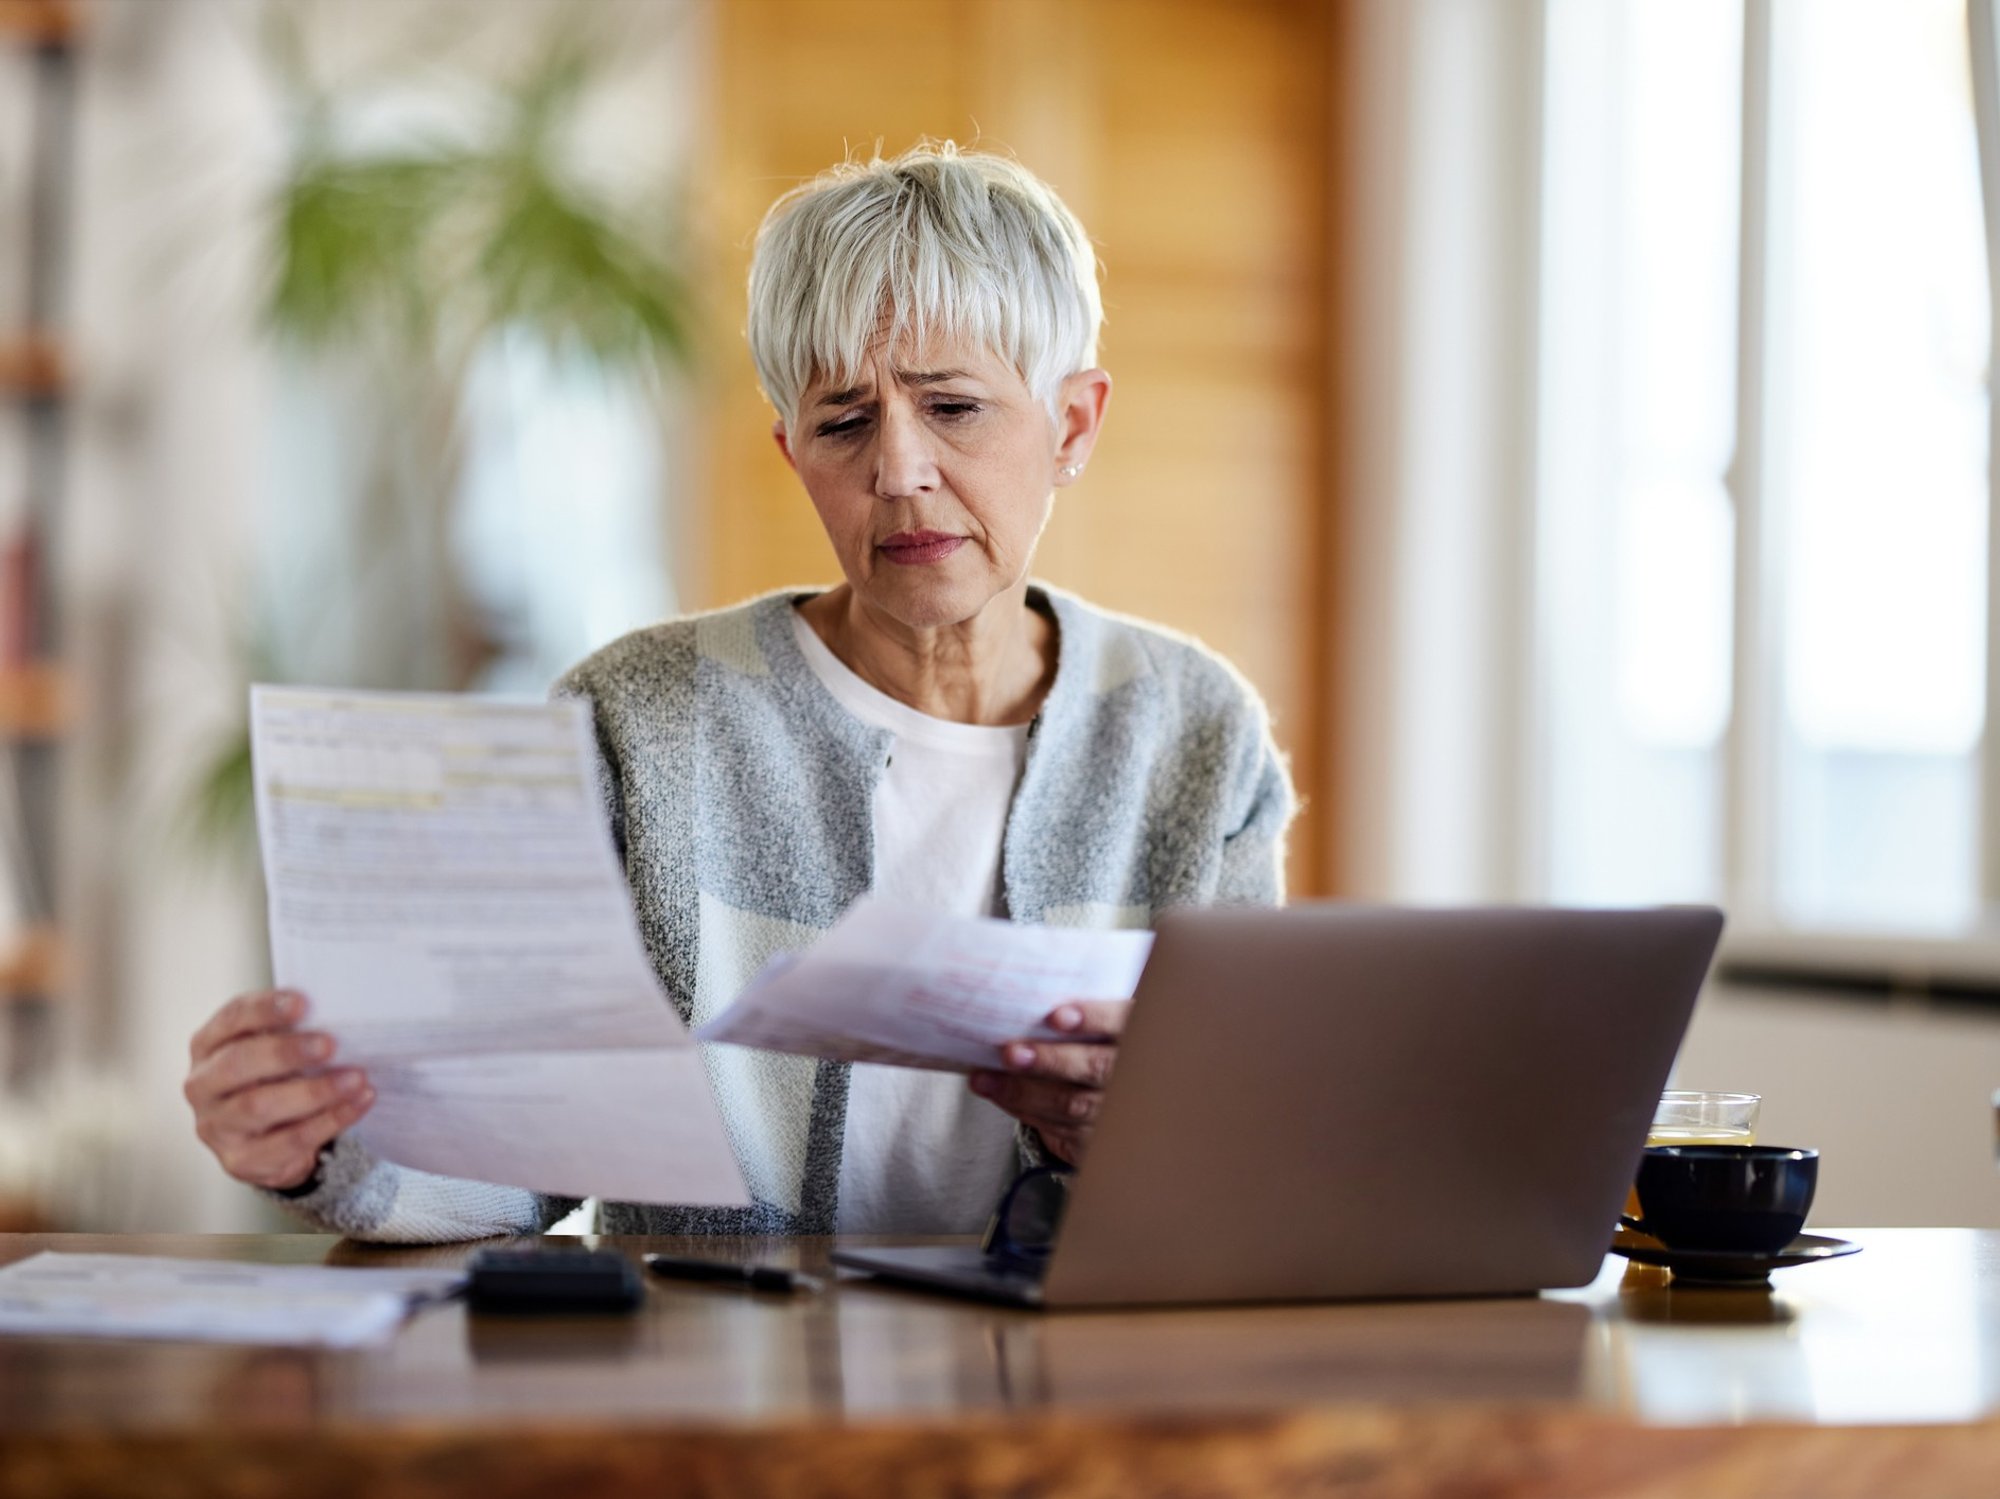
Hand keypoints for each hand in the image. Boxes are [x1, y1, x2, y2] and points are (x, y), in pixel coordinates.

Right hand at [184, 990, 373, 1190]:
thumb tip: (338, 1014)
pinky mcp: (240, 1159)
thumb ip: (293, 1031)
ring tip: (355, 1078)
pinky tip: (357, 1103)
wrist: (269, 1142)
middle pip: (237, 1064)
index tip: (303, 1003)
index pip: (232, 1019)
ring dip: (314, 1091)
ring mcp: (216, 1126)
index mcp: (208, 1046)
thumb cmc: (274, 1080)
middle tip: (329, 1045)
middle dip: (285, 1052)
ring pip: (260, 1107)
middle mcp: (202, 1085)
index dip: (265, 1010)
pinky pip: (288, 1141)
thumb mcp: (274, 1050)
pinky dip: (329, 1121)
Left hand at [969, 999, 1129, 1166]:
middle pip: (1096, 1068)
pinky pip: (1058, 1127)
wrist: (1117, 1096)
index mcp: (1138, 1033)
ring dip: (1023, 1091)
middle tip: (1011, 1053)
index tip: (1057, 1017)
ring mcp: (1117, 1110)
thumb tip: (1023, 998)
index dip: (1094, 1019)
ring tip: (986, 1079)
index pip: (1122, 1023)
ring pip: (1072, 1104)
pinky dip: (1023, 1109)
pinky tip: (997, 1094)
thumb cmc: (1098, 1043)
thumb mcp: (1101, 1023)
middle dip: (1051, 1061)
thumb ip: (1079, 1012)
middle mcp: (1133, 1073)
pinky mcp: (1096, 1137)